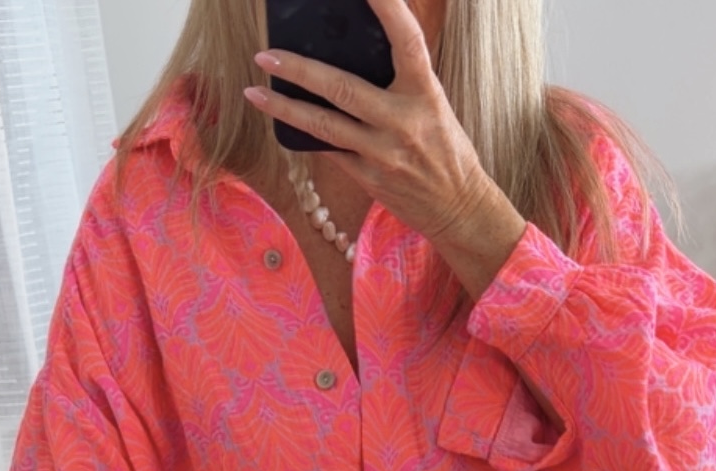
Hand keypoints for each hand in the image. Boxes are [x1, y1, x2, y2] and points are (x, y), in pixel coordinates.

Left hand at [245, 0, 495, 247]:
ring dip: (285, 108)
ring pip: (325, 125)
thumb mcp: (432, 104)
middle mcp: (403, 120)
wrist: (459, 206)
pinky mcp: (371, 179)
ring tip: (255, 93)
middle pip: (343, 88)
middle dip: (300, 69)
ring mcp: (384, 153)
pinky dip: (306, 135)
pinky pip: (330, 151)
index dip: (388, 9)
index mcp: (425, 92)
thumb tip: (351, 53)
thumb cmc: (445, 147)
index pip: (407, 41)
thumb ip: (400, 79)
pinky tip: (284, 123)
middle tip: (266, 54)